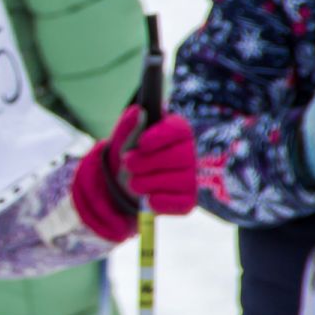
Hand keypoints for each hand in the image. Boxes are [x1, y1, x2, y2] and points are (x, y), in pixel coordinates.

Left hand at [70, 105, 198, 240]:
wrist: (123, 182)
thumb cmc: (129, 153)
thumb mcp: (123, 138)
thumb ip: (128, 124)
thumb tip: (138, 111)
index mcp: (176, 131)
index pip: (179, 130)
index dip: (161, 136)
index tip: (142, 143)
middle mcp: (189, 153)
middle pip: (178, 157)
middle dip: (148, 162)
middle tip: (128, 164)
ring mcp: (191, 177)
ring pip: (176, 180)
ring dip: (147, 183)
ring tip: (132, 183)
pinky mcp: (188, 200)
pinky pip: (179, 203)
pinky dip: (158, 202)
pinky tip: (147, 198)